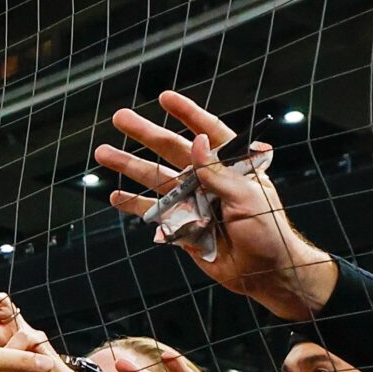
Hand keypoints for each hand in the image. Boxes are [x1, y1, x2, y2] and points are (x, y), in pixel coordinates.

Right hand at [94, 92, 337, 318]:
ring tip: (104, 153)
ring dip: (130, 166)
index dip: (188, 114)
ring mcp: (193, 202)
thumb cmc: (268, 231)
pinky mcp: (182, 226)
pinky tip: (116, 195)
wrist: (265, 273)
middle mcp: (209, 179)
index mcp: (231, 166)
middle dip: (145, 134)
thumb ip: (218, 172)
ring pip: (156, 178)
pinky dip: (135, 205)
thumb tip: (197, 141)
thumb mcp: (248, 197)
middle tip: (120, 118)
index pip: (208, 132)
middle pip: (172, 150)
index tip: (165, 98)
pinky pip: (154, 212)